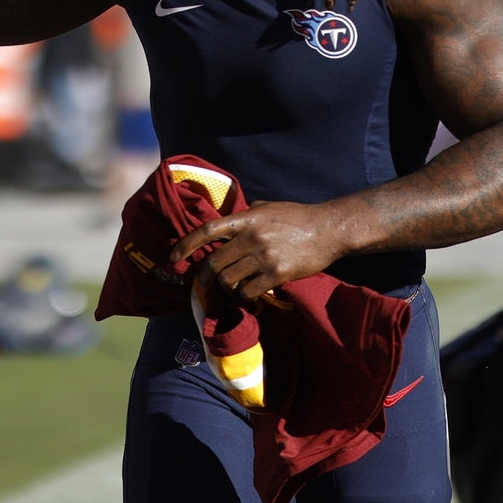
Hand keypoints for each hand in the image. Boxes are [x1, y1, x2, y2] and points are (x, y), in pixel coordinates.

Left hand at [169, 201, 348, 302]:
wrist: (329, 229)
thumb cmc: (296, 216)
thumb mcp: (266, 207)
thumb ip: (244, 215)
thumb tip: (224, 223)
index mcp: (246, 219)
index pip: (207, 231)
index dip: (185, 245)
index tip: (173, 259)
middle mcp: (251, 237)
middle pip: (214, 263)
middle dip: (203, 277)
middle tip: (202, 284)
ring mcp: (264, 257)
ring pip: (228, 280)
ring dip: (225, 287)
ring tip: (231, 286)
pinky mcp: (278, 274)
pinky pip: (249, 291)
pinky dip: (244, 295)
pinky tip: (249, 292)